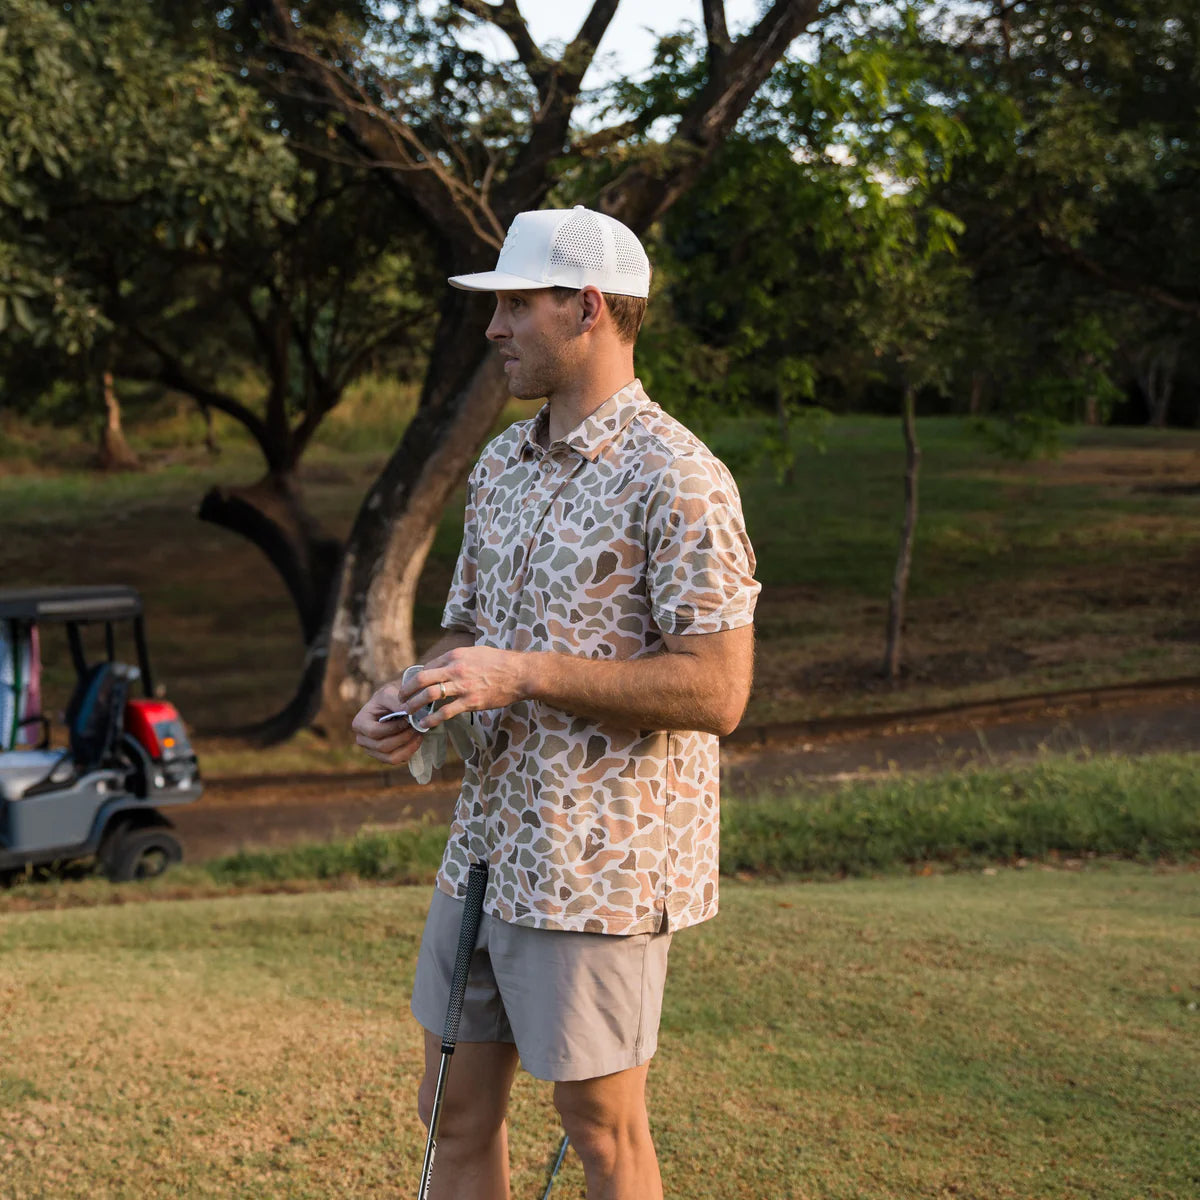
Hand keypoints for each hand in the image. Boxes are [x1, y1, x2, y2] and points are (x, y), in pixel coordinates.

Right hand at [351, 678, 424, 766]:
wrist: (394, 703)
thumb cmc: (389, 697)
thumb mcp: (390, 693)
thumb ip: (396, 701)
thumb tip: (407, 712)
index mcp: (359, 723)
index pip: (374, 732)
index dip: (393, 728)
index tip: (407, 720)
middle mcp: (362, 739)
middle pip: (382, 746)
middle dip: (403, 737)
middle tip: (417, 727)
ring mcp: (372, 750)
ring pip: (390, 757)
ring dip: (408, 746)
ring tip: (419, 733)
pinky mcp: (384, 756)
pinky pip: (397, 760)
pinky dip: (409, 751)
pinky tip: (417, 739)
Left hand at [399, 646, 530, 729]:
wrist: (520, 673)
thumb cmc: (499, 662)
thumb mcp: (475, 652)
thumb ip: (457, 658)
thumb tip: (442, 666)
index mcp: (455, 655)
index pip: (427, 667)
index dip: (415, 678)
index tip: (410, 687)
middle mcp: (456, 669)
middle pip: (422, 680)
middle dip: (407, 691)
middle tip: (401, 699)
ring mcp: (463, 686)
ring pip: (430, 696)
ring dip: (415, 705)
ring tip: (409, 713)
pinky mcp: (471, 702)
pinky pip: (446, 712)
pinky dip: (432, 719)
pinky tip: (425, 724)